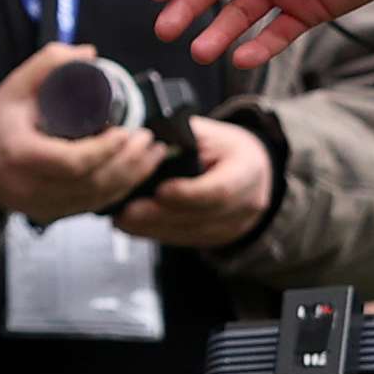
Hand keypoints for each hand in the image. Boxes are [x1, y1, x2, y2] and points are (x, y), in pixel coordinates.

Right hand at [0, 44, 176, 223]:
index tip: (126, 131)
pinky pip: (91, 208)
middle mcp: (31, 187)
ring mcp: (43, 206)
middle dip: (128, 163)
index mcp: (21, 155)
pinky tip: (135, 174)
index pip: (71, 162)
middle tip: (148, 139)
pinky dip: (117, 191)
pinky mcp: (52, 215)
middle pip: (91, 184)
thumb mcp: (15, 87)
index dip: (104, 150)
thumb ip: (49, 64)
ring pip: (97, 200)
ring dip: (131, 178)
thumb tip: (89, 54)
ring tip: (151, 154)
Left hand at [113, 115, 272, 249]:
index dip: (188, 194)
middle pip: (200, 216)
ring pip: (190, 233)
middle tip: (126, 211)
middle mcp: (246, 204)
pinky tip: (134, 226)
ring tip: (122, 219)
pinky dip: (158, 233)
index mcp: (247, 170)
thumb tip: (139, 140)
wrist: (251, 169)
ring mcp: (234, 226)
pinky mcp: (219, 238)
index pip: (220, 190)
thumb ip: (180, 138)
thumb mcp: (209, 133)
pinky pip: (186, 240)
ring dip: (153, 228)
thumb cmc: (225, 147)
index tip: (159, 191)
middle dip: (160, 215)